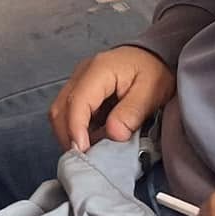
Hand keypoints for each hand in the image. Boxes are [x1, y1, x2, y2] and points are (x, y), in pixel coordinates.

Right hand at [49, 45, 173, 153]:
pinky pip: (68, 113)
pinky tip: (92, 140)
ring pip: (60, 112)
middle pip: (60, 109)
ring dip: (71, 135)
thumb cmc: (154, 72)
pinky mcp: (80, 90)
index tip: (85, 152)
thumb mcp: (152, 90)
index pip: (77, 102)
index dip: (77, 129)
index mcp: (99, 70)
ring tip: (90, 151)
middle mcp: (81, 74)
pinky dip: (76, 130)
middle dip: (69, 137)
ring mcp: (78, 81)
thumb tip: (113, 134)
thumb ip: (132, 112)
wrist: (154, 56)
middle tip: (86, 159)